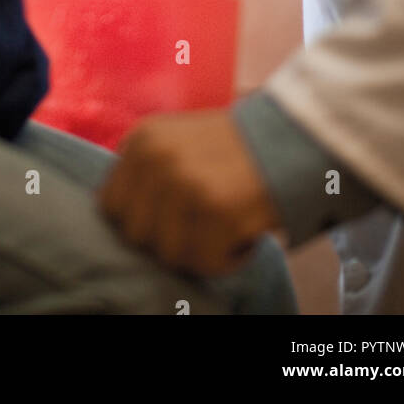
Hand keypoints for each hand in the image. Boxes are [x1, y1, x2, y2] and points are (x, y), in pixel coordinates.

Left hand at [97, 108, 282, 276]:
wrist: (293, 139)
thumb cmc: (232, 152)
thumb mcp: (176, 143)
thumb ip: (145, 174)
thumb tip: (120, 223)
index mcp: (141, 140)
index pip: (110, 207)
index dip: (140, 222)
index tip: (168, 220)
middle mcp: (156, 158)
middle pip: (136, 236)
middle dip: (168, 240)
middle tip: (201, 225)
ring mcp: (185, 183)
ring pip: (170, 255)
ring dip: (201, 252)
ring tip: (225, 226)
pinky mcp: (217, 210)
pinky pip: (206, 264)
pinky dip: (229, 259)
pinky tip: (243, 233)